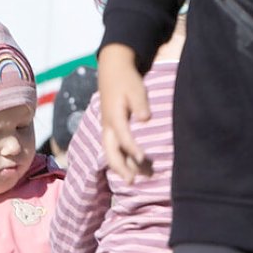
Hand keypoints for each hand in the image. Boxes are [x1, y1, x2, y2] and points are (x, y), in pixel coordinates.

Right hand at [97, 45, 152, 182]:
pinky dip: (122, 158)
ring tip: (133, 180)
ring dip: (121, 166)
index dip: (131, 147)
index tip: (142, 158)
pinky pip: (113, 147)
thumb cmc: (126, 80)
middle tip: (131, 182)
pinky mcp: (110, 127)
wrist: (112, 69)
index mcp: (114, 116)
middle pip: (110, 151)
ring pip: (110, 151)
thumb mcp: (136, 89)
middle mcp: (107, 125)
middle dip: (120, 167)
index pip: (122, 136)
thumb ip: (140, 105)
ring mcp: (107, 127)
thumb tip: (145, 119)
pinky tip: (133, 166)